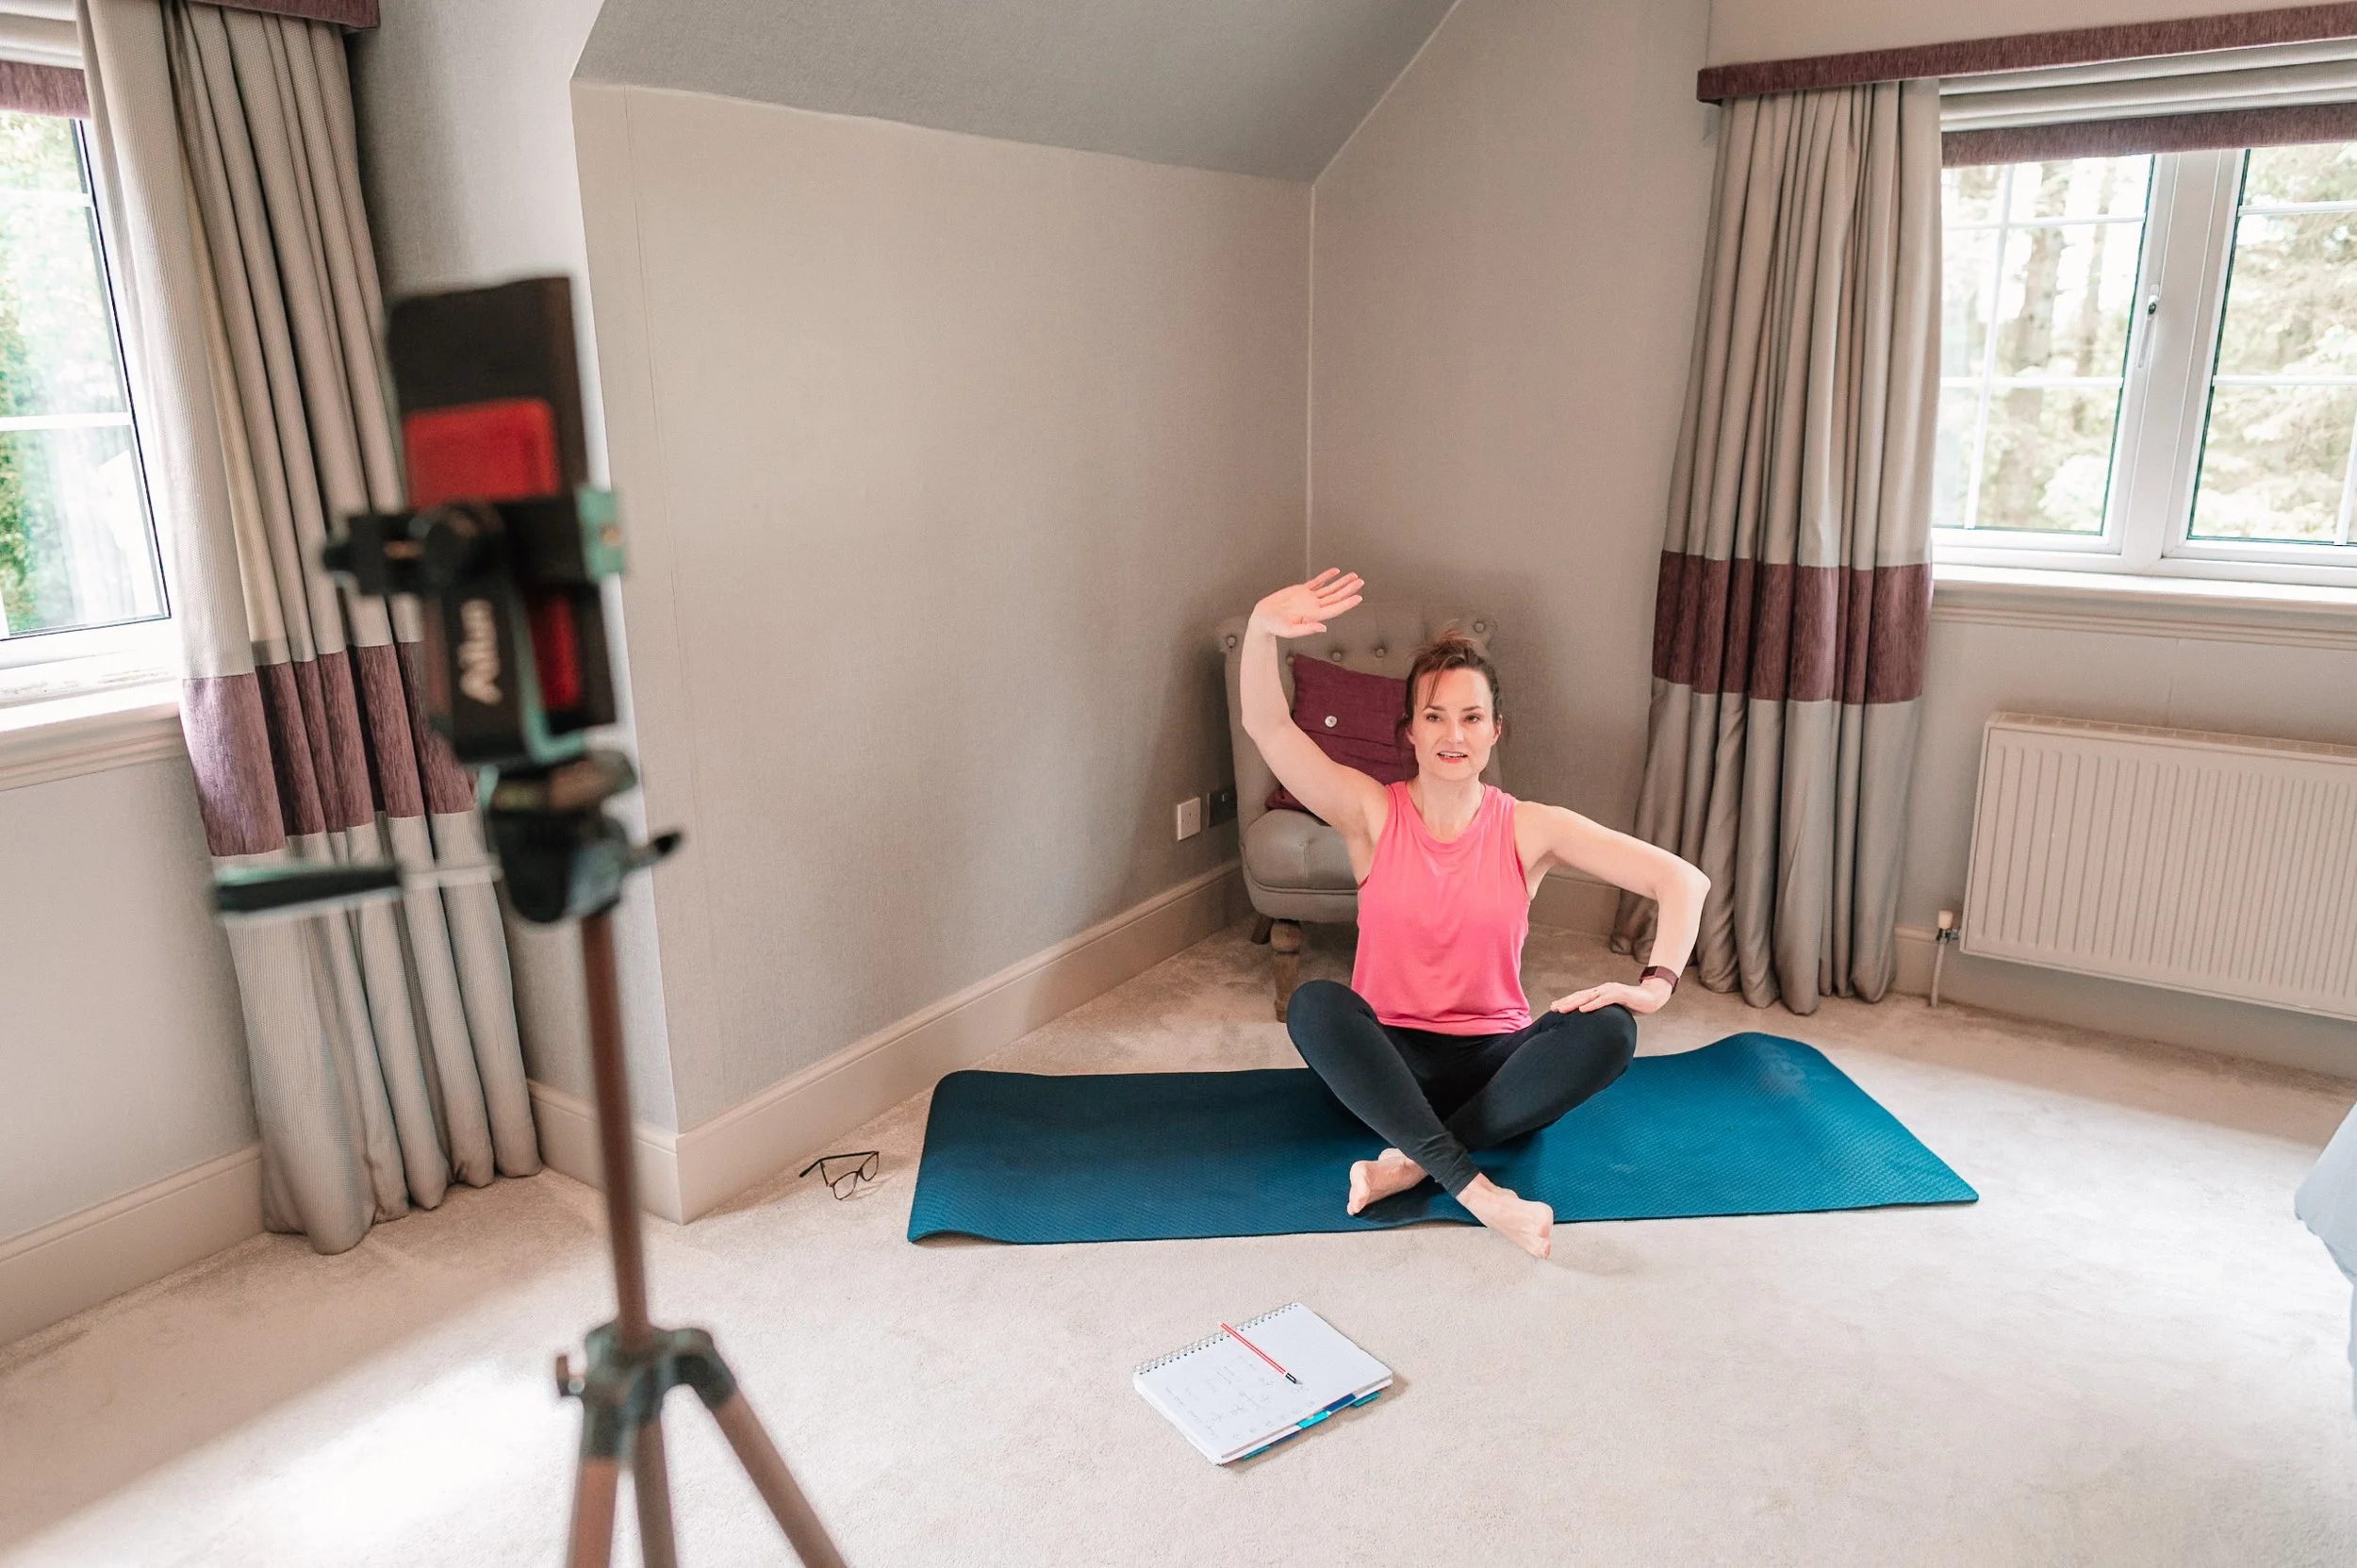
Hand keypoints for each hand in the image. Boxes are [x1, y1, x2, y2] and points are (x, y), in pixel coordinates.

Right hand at [1250, 569, 1363, 638]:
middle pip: (1336, 597)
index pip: (1335, 608)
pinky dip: (1326, 576)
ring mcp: (1308, 598)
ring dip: (1342, 582)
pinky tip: (1335, 572)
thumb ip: (1306, 629)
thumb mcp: (1289, 630)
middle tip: (1361, 582)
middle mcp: (1314, 606)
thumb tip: (1323, 628)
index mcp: (1314, 615)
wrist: (1263, 618)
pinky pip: (1317, 582)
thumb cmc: (1274, 627)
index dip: (1347, 603)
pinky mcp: (1301, 591)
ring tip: (1354, 576)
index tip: (1358, 597)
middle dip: (1349, 589)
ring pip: (1329, 588)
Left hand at [1551, 979, 1669, 1016]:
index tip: (1554, 1007)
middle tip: (1552, 1008)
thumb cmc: (1634, 1004)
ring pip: (1588, 996)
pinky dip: (1592, 1004)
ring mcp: (1611, 990)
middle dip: (1566, 1002)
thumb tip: (1595, 1024)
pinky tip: (1583, 1010)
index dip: (1567, 1002)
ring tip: (1562, 1009)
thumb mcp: (1616, 1010)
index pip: (1581, 997)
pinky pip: (1603, 1000)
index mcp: (1601, 993)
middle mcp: (1603, 989)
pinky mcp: (1620, 994)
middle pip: (1580, 995)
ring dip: (1574, 1003)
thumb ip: (1605, 1013)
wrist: (1652, 997)